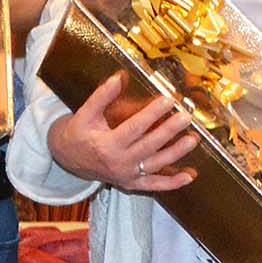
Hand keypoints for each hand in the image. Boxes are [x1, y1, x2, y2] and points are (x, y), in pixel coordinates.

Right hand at [46, 72, 197, 191]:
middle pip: (149, 145)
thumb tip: (119, 76)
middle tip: (186, 117)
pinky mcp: (131, 184)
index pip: (135, 127)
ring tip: (193, 139)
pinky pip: (155, 186)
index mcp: (106, 144)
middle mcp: (118, 162)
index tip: (168, 100)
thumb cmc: (78, 133)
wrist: (68, 159)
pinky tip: (190, 175)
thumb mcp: (85, 113)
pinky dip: (173, 183)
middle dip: (170, 130)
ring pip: (156, 165)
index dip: (152, 113)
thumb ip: (102, 95)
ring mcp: (126, 176)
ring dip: (176, 153)